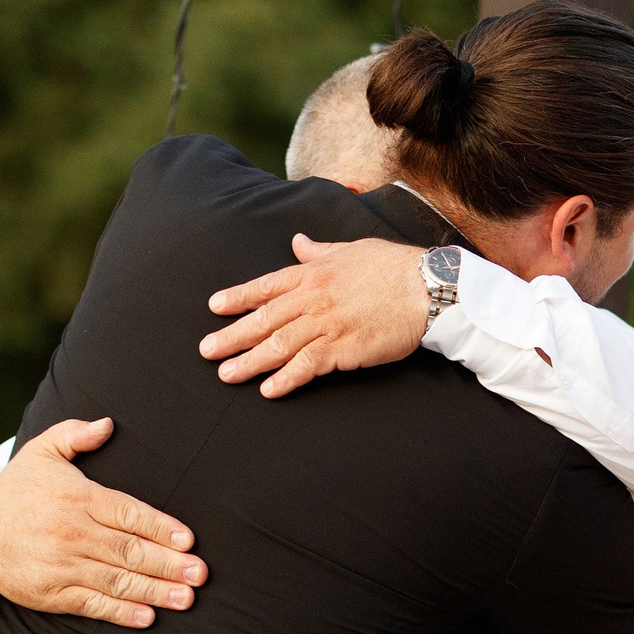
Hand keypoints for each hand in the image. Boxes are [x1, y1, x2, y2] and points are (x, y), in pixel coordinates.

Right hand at [0, 419, 204, 628]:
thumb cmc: (17, 489)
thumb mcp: (42, 451)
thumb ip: (75, 434)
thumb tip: (108, 424)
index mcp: (78, 498)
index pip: (128, 513)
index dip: (161, 528)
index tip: (188, 540)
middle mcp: (72, 532)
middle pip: (129, 550)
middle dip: (168, 564)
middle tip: (200, 574)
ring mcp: (62, 565)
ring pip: (116, 580)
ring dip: (154, 591)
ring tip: (186, 598)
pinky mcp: (50, 593)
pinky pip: (92, 604)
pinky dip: (120, 613)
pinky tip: (148, 617)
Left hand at [201, 236, 431, 397]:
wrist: (427, 288)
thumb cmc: (394, 267)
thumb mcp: (351, 249)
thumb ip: (319, 252)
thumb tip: (297, 242)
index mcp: (314, 273)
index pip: (267, 286)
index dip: (238, 297)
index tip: (215, 308)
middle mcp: (313, 298)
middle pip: (264, 319)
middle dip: (233, 336)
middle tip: (207, 351)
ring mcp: (327, 324)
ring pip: (279, 345)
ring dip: (250, 362)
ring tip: (227, 375)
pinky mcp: (344, 349)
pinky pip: (308, 366)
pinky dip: (287, 379)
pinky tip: (269, 391)